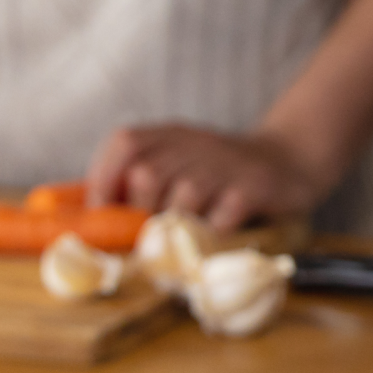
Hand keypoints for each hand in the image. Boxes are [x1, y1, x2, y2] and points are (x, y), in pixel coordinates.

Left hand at [85, 124, 334, 231]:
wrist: (291, 158)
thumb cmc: (221, 171)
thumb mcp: (179, 162)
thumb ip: (135, 180)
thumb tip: (81, 213)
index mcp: (170, 135)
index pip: (125, 143)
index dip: (104, 181)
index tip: (102, 215)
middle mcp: (195, 145)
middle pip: (147, 175)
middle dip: (141, 213)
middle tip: (150, 232)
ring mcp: (225, 166)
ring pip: (182, 198)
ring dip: (177, 226)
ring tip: (183, 237)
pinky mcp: (254, 188)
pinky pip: (222, 217)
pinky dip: (213, 233)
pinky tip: (217, 234)